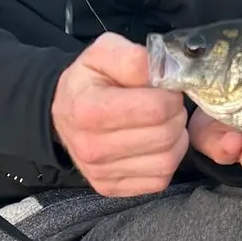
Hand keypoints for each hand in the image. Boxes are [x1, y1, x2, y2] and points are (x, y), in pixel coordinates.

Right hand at [52, 33, 188, 196]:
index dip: (170, 95)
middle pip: (165, 136)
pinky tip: (154, 143)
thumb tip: (164, 72)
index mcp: (89, 110)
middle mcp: (92, 148)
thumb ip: (133, 58)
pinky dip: (166, 159)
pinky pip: (160, 179)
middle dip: (176, 115)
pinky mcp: (111, 188)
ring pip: (167, 161)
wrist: (65, 111)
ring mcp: (101, 173)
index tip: (165, 89)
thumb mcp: (103, 53)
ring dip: (176, 139)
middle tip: (167, 105)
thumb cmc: (88, 80)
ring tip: (163, 123)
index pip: (155, 109)